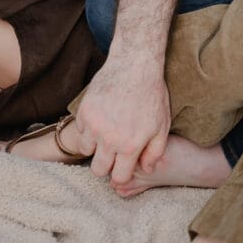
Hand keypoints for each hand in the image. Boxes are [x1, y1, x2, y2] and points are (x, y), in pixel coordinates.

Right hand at [74, 52, 170, 181]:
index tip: (122, 166)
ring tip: (106, 134)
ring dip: (95, 146)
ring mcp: (94, 125)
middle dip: (105, 165)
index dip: (121, 174)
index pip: (119, 177)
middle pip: (98, 170)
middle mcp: (109, 139)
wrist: (135, 65)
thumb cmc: (152, 95)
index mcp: (130, 145)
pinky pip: (80, 129)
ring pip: (85, 151)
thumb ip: (155, 151)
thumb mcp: (162, 125)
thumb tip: (146, 169)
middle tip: (112, 154)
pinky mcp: (84, 111)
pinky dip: (88, 127)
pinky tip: (101, 117)